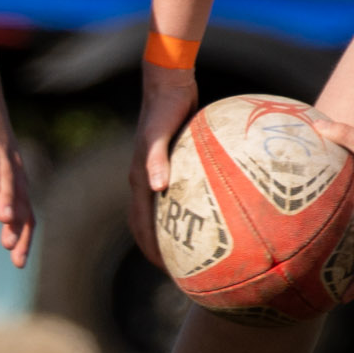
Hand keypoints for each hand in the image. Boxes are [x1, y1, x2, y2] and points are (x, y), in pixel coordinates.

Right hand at [0, 80, 33, 263]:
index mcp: (11, 178)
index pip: (23, 212)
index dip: (22, 236)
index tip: (17, 262)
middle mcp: (11, 166)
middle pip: (21, 199)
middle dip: (19, 226)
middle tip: (14, 252)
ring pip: (6, 176)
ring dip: (6, 198)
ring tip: (4, 219)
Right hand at [128, 66, 200, 265]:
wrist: (167, 80)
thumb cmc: (165, 105)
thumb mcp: (159, 132)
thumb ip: (156, 158)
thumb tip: (157, 188)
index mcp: (140, 178)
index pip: (140, 224)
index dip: (151, 250)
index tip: (169, 271)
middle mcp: (145, 178)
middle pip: (147, 224)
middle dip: (161, 250)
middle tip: (185, 271)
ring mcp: (157, 170)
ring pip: (162, 210)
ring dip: (173, 231)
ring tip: (197, 248)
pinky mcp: (172, 160)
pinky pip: (180, 191)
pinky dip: (188, 207)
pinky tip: (214, 210)